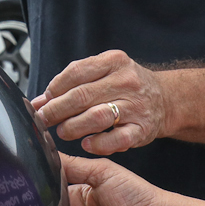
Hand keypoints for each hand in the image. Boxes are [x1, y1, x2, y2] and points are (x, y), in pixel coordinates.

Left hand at [33, 50, 170, 154]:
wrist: (165, 99)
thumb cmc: (126, 86)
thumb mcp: (104, 73)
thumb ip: (73, 83)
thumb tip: (39, 101)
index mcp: (114, 61)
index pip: (76, 72)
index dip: (54, 89)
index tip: (42, 101)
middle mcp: (126, 81)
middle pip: (82, 96)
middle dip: (56, 110)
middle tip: (43, 119)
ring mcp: (135, 106)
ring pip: (97, 117)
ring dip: (73, 127)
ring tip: (62, 132)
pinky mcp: (142, 129)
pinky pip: (117, 139)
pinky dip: (98, 144)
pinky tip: (86, 144)